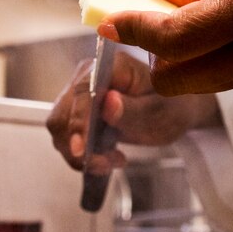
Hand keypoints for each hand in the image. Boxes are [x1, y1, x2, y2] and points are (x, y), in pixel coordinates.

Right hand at [46, 50, 219, 171]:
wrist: (172, 111)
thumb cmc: (170, 105)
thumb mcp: (159, 111)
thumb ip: (133, 109)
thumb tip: (108, 103)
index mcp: (112, 66)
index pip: (83, 91)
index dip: (78, 121)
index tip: (81, 149)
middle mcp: (88, 76)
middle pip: (62, 113)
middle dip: (77, 145)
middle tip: (106, 164)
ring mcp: (80, 95)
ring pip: (60, 129)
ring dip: (79, 154)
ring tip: (112, 161)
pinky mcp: (78, 113)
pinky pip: (67, 137)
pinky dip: (82, 154)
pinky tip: (107, 158)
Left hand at [97, 0, 232, 94]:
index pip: (173, 39)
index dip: (132, 32)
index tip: (108, 20)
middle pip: (176, 80)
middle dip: (151, 54)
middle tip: (147, 17)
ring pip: (199, 83)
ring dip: (177, 58)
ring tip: (181, 16)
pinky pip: (226, 76)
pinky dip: (205, 58)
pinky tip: (213, 24)